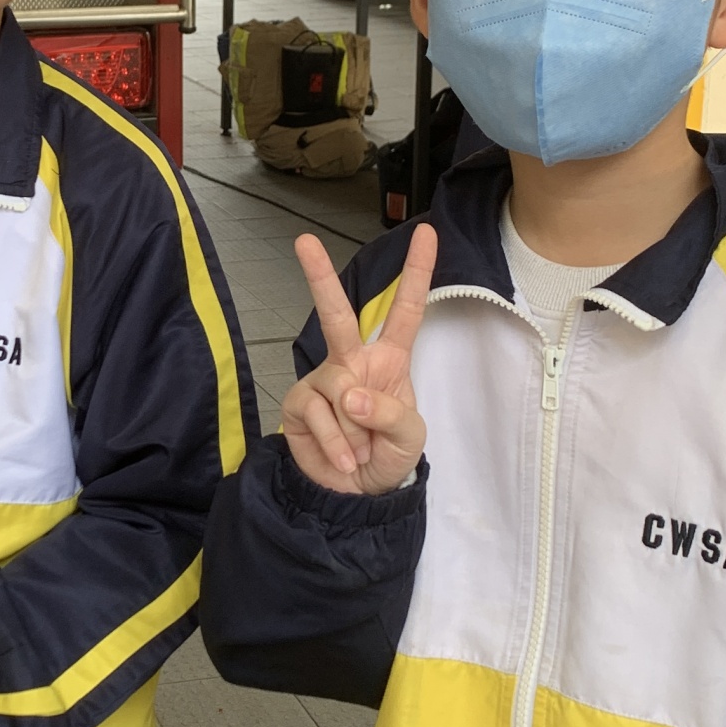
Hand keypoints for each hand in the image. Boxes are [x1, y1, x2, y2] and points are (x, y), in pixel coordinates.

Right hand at [281, 223, 437, 496]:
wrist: (355, 493)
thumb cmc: (388, 455)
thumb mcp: (410, 437)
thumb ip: (390, 413)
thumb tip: (350, 394)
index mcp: (389, 360)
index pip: (406, 311)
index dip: (417, 273)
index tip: (425, 233)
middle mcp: (353, 362)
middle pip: (337, 315)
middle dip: (320, 277)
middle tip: (303, 242)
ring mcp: (324, 380)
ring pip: (339, 388)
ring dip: (355, 431)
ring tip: (359, 451)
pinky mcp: (300, 403)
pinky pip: (319, 414)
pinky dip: (336, 443)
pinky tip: (343, 458)